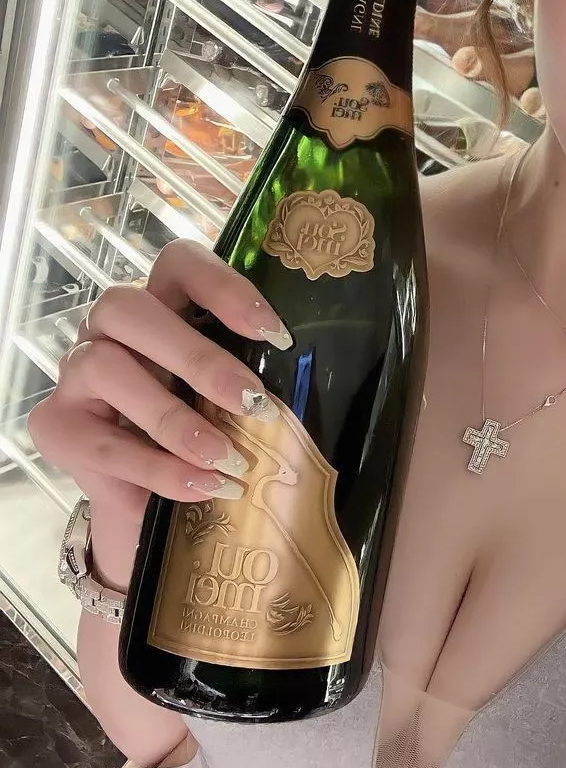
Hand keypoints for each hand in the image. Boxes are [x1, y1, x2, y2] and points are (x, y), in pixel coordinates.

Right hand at [27, 239, 289, 536]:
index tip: (275, 334)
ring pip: (106, 368)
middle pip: (130, 309)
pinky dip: (158, 468)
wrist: (150, 504)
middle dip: (197, 357)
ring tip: (227, 456)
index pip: (179, 263)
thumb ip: (249, 380)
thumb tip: (306, 387)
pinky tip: (205, 485)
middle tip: (253, 403)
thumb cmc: (202, 432)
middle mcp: (110, 328)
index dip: (224, 287)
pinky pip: (101, 442)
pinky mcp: (56, 426)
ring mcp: (75, 372)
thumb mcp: (228, 400)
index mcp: (161, 304)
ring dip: (174, 418)